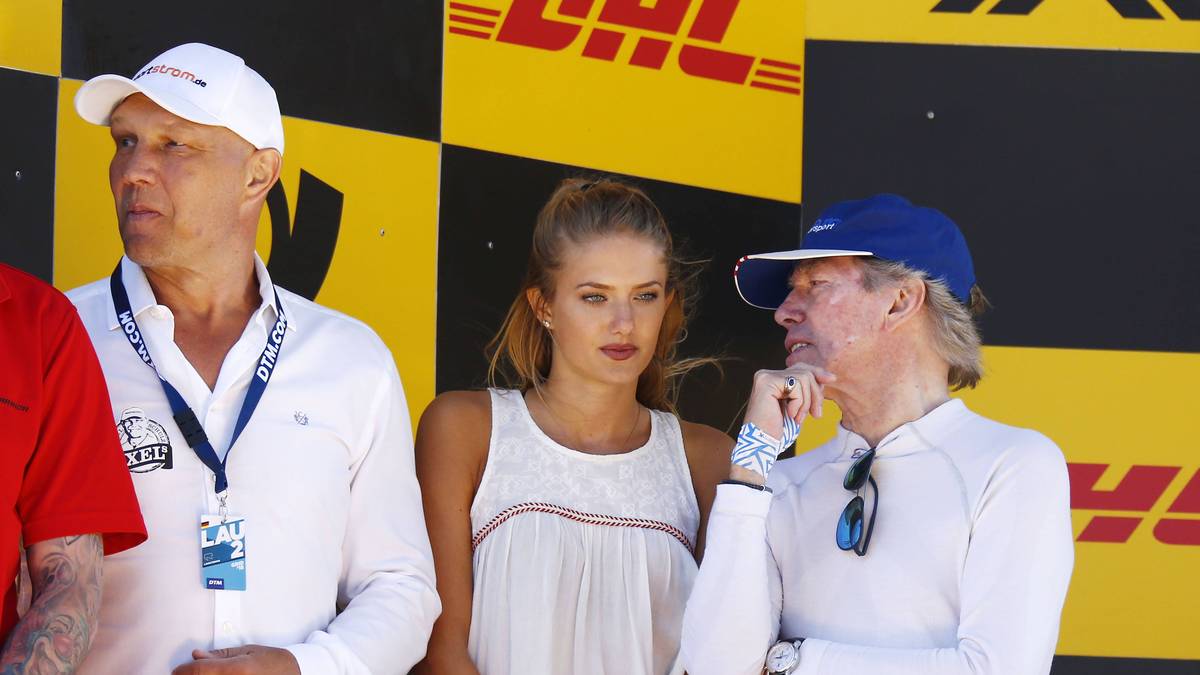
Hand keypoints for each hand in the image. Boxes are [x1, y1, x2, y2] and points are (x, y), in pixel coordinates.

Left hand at [171, 645, 299, 674]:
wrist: (295, 674)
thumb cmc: (273, 663)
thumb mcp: (248, 652)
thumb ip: (220, 656)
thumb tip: (196, 656)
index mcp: (236, 670)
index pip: (197, 671)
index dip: (182, 671)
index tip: (177, 670)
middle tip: (186, 672)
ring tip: (204, 673)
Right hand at [744, 364, 835, 439]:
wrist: (762, 443)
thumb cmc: (777, 429)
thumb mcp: (798, 406)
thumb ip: (808, 390)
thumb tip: (829, 377)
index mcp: (773, 378)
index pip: (800, 369)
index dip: (817, 373)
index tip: (832, 379)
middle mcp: (767, 374)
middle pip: (804, 372)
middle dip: (815, 394)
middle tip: (815, 415)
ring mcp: (765, 377)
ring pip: (803, 378)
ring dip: (806, 402)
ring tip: (799, 418)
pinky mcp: (767, 382)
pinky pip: (796, 386)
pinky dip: (798, 403)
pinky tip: (790, 415)